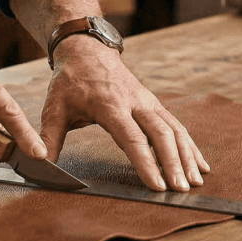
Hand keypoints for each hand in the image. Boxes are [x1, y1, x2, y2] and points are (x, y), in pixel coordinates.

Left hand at [41, 36, 209, 191]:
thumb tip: (40, 165)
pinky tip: (200, 165)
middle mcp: (134, 102)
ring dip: (186, 156)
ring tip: (195, 182)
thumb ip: (49, 138)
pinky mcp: (154, 104)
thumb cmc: (69, 82)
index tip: (157, 184)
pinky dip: (191, 146)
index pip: (131, 137)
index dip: (145, 162)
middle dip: (172, 163)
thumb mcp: (54, 108)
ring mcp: (148, 102)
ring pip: (174, 129)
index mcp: (109, 104)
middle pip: (160, 134)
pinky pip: (177, 125)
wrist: (87, 51)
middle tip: (180, 190)